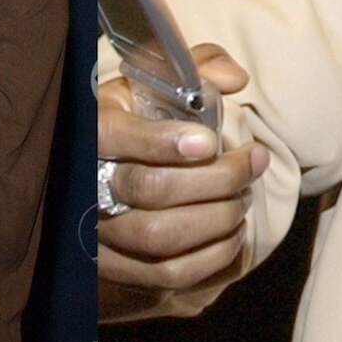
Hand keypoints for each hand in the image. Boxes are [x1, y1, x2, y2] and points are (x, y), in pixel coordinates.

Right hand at [97, 45, 266, 297]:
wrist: (97, 171)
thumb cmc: (135, 118)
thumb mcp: (151, 82)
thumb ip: (196, 67)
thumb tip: (236, 79)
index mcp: (95, 129)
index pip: (117, 138)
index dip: (164, 142)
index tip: (211, 141)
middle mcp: (88, 183)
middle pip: (151, 190)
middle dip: (217, 179)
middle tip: (253, 163)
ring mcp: (99, 232)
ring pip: (161, 237)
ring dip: (218, 218)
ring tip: (245, 197)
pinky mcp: (117, 268)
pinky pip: (169, 274)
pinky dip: (213, 256)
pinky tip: (234, 231)